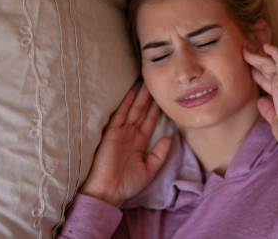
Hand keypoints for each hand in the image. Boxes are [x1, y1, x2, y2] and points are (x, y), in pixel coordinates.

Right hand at [78, 84, 171, 205]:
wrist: (108, 192)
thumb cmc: (127, 184)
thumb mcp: (149, 169)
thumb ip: (159, 154)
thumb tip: (169, 138)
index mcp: (138, 143)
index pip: (149, 122)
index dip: (156, 110)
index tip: (162, 98)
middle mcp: (130, 135)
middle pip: (142, 113)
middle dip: (149, 99)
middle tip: (156, 84)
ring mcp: (121, 133)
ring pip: (133, 111)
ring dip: (141, 98)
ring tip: (148, 84)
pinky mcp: (112, 134)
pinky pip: (120, 116)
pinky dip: (125, 104)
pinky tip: (131, 93)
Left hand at [243, 43, 277, 143]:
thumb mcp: (274, 118)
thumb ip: (267, 109)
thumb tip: (260, 101)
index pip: (268, 81)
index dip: (258, 75)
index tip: (248, 70)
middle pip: (267, 70)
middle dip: (255, 63)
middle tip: (244, 55)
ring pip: (269, 64)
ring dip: (256, 57)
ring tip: (244, 50)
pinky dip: (274, 52)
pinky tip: (265, 46)